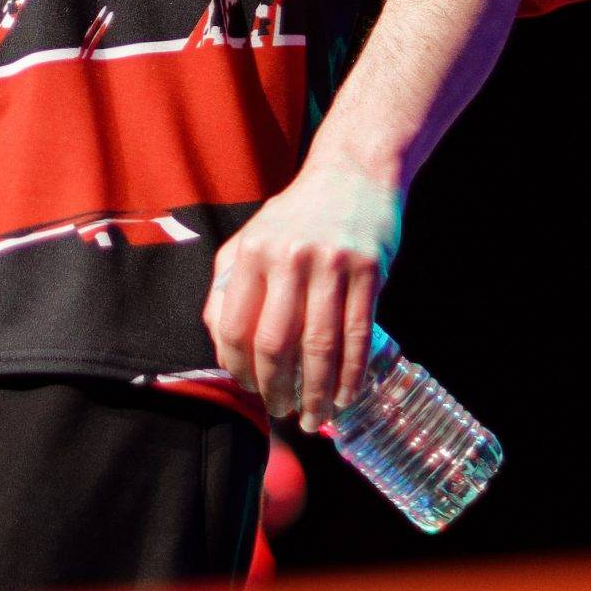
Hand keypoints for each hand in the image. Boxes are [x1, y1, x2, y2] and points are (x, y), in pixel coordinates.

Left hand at [202, 162, 401, 432]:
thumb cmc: (297, 214)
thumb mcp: (252, 237)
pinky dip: (351, 374)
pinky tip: (346, 396)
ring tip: (314, 417)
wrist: (354, 172)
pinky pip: (358, 335)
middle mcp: (289, 258)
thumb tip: (221, 346)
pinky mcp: (369, 271)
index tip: (247, 388)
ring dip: (316, 392)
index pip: (234, 327)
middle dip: (275, 389)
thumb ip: (229, 285)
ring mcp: (331, 264)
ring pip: (320, 346)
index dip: (237, 368)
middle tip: (280, 411)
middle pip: (275, 344)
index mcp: (252, 252)